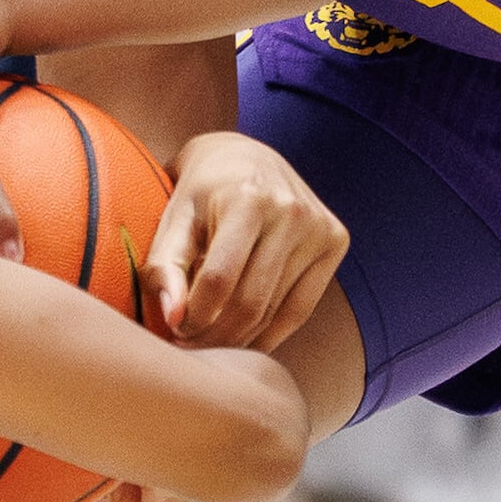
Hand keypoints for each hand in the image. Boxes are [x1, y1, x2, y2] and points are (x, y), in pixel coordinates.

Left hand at [144, 131, 350, 351]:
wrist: (245, 156)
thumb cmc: (201, 192)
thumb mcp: (174, 219)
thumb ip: (164, 266)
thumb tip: (172, 318)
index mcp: (248, 198)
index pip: (219, 280)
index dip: (193, 316)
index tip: (175, 330)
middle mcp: (292, 210)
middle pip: (250, 301)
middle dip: (215, 335)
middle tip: (191, 345)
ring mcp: (319, 226)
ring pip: (275, 311)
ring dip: (239, 338)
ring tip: (211, 340)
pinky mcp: (335, 240)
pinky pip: (301, 308)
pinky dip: (272, 334)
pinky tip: (246, 341)